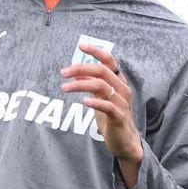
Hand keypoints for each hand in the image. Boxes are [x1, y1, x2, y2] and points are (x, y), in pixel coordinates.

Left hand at [60, 44, 142, 186]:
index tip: (81, 46)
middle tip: (62, 73)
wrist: (124, 141)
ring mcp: (122, 102)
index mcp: (118, 82)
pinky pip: (107, 106)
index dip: (96, 51)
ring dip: (81, 85)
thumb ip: (92, 85)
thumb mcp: (100, 98)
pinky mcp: (119, 117)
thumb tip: (75, 73)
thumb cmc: (111, 118)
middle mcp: (122, 89)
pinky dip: (95, 102)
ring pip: (102, 86)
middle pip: (101, 71)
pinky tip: (83, 102)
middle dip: (80, 69)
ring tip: (64, 88)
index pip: (109, 61)